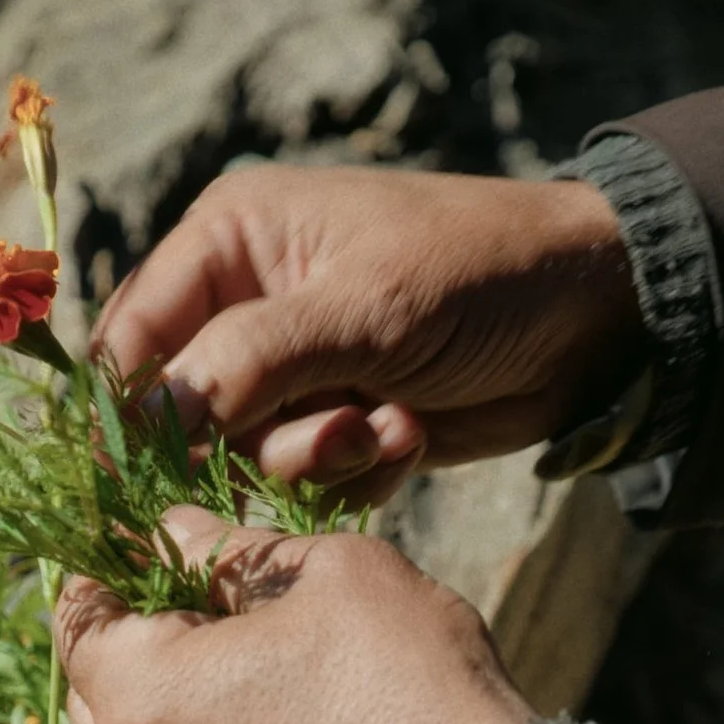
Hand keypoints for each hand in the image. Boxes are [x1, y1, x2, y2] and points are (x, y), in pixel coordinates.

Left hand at [53, 505, 538, 723]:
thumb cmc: (411, 683)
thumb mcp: (327, 572)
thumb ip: (227, 547)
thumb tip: (171, 530)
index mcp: (142, 700)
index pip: (75, 616)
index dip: (109, 564)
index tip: (154, 538)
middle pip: (92, 691)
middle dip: (134, 636)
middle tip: (209, 595)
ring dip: (168, 702)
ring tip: (250, 663)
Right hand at [94, 165, 638, 504]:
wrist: (598, 319)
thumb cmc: (478, 275)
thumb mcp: (362, 310)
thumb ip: (246, 364)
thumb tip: (138, 422)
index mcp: (229, 239)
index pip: (131, 338)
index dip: (125, 413)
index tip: (128, 484)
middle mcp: (244, 303)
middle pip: (181, 413)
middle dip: (251, 441)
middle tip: (328, 433)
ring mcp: (291, 371)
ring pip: (243, 458)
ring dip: (314, 460)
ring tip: (384, 426)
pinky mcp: (335, 424)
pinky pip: (301, 482)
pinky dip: (352, 475)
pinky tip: (407, 438)